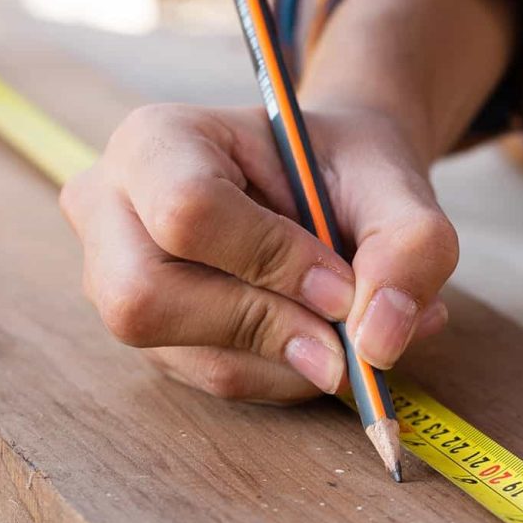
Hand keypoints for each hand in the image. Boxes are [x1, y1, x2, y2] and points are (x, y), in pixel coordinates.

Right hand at [60, 104, 456, 402]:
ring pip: (189, 357)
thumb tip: (377, 344)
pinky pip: (214, 380)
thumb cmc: (345, 171)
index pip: (187, 212)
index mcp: (156, 143)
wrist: (326, 185)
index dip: (272, 261)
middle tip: (344, 335)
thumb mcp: (393, 183)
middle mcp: (113, 212)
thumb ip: (409, 246)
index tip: (342, 286)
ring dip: (291, 361)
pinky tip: (321, 343)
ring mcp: (116, 280)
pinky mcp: (153, 333)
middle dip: (266, 328)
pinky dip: (285, 375)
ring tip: (351, 333)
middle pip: (147, 302)